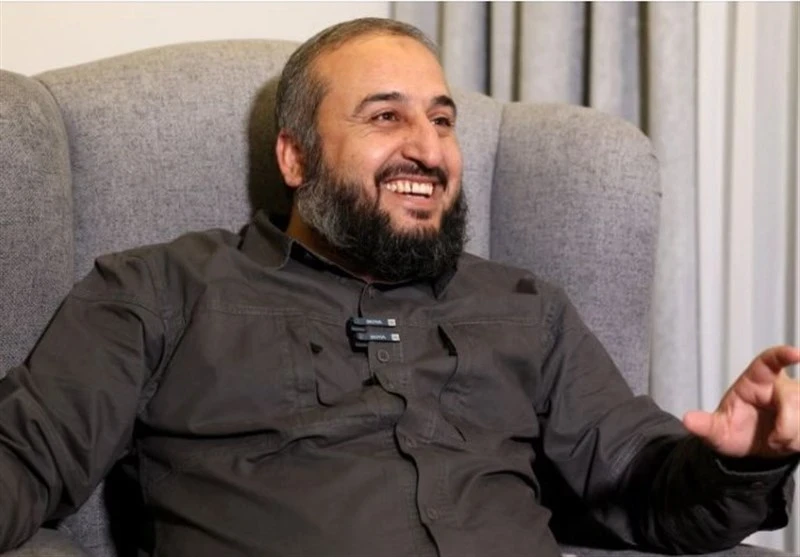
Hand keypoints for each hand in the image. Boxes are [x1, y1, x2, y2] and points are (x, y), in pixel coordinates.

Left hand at [683, 345, 799, 457]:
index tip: (795, 353)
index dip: (782, 355)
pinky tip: (789, 444)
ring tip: (777, 442)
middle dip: (787, 424)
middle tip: (774, 440)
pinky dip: (799, 442)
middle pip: (794, 398)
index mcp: (756, 380)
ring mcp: (799, 400)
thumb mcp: (717, 431)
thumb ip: (705, 425)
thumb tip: (688, 420)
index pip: (770, 361)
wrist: (751, 450)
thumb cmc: (734, 430)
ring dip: (793, 437)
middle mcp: (781, 386)